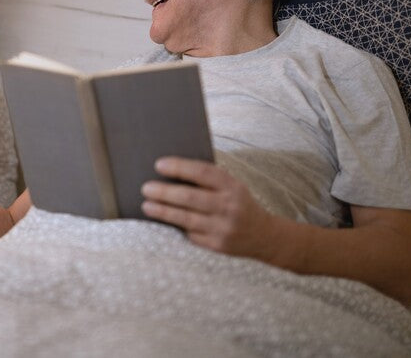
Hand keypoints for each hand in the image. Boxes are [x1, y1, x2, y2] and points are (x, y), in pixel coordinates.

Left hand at [140, 157, 277, 261]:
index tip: (159, 165)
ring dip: (163, 211)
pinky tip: (161, 222)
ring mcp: (223, 228)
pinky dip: (174, 227)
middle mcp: (229, 207)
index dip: (180, 167)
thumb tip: (170, 172)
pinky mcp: (217, 246)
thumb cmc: (237, 203)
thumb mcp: (231, 187)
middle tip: (146, 188)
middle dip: (164, 192)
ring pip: (186, 219)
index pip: (203, 172)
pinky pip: (190, 235)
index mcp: (232, 186)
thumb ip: (208, 180)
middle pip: (190, 198)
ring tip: (146, 206)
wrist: (264, 236)